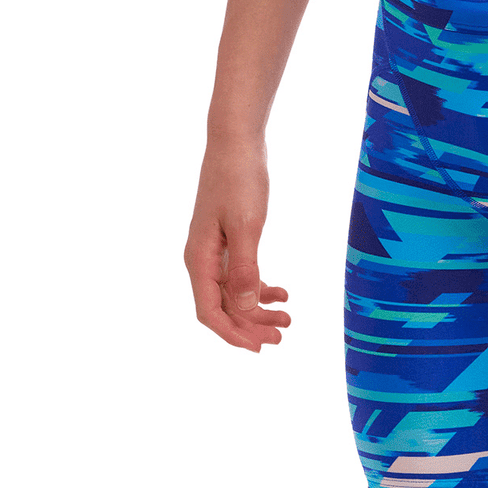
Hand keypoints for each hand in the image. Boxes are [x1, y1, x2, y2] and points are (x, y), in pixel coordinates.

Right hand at [185, 138, 290, 350]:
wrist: (236, 142)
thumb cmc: (239, 179)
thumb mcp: (247, 226)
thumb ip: (245, 269)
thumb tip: (245, 308)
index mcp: (199, 260)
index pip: (210, 313)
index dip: (234, 333)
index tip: (261, 345)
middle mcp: (201, 259)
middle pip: (223, 307)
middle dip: (251, 325)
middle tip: (283, 334)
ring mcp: (213, 250)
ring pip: (233, 293)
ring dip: (258, 309)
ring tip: (287, 319)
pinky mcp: (227, 239)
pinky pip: (239, 274)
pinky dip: (259, 287)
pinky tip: (281, 292)